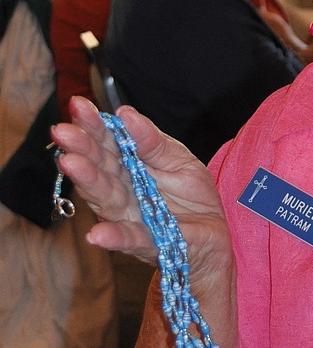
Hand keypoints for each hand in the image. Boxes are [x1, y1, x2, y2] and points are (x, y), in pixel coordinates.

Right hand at [51, 97, 228, 274]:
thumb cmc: (191, 195)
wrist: (214, 235)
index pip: (107, 142)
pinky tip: (97, 234)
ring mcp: (131, 216)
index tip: (78, 104)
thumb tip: (126, 114)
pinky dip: (114, 237)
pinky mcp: (148, 242)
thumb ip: (153, 141)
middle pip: (100, 167)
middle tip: (63, 131)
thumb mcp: (178, 159)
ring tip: (70, 163)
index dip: (92, 125)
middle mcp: (122, 190)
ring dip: (88, 181)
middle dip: (81, 148)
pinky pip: (130, 239)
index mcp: (129, 165)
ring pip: (106, 198)